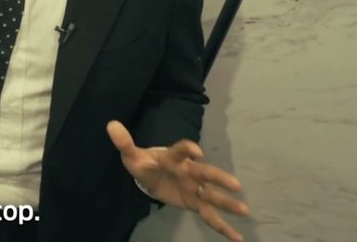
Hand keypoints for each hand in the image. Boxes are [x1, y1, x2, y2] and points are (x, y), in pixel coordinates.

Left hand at [107, 120, 249, 241]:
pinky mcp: (195, 203)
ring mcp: (195, 188)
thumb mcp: (132, 155)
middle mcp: (189, 171)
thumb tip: (111, 125)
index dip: (188, 149)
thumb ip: (124, 143)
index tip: (196, 152)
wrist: (151, 174)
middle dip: (219, 178)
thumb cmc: (144, 163)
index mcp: (173, 157)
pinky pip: (210, 216)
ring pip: (213, 195)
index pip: (181, 150)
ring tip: (245, 211)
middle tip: (235, 185)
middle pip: (206, 173)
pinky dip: (223, 227)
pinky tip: (237, 238)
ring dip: (228, 203)